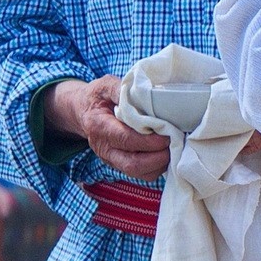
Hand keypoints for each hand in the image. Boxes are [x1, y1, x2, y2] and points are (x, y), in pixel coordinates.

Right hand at [48, 76, 170, 179]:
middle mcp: (104, 148)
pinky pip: (143, 174)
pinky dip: (159, 167)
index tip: (168, 133)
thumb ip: (121, 89)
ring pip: (140, 173)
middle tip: (176, 141)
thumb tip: (142, 92)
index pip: (126, 139)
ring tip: (175, 146)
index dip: (149, 140)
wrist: (83, 112)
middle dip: (159, 156)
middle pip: (134, 164)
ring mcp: (112, 159)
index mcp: (99, 127)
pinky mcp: (121, 164)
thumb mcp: (105, 86)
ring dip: (161, 163)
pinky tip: (168, 152)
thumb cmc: (98, 98)